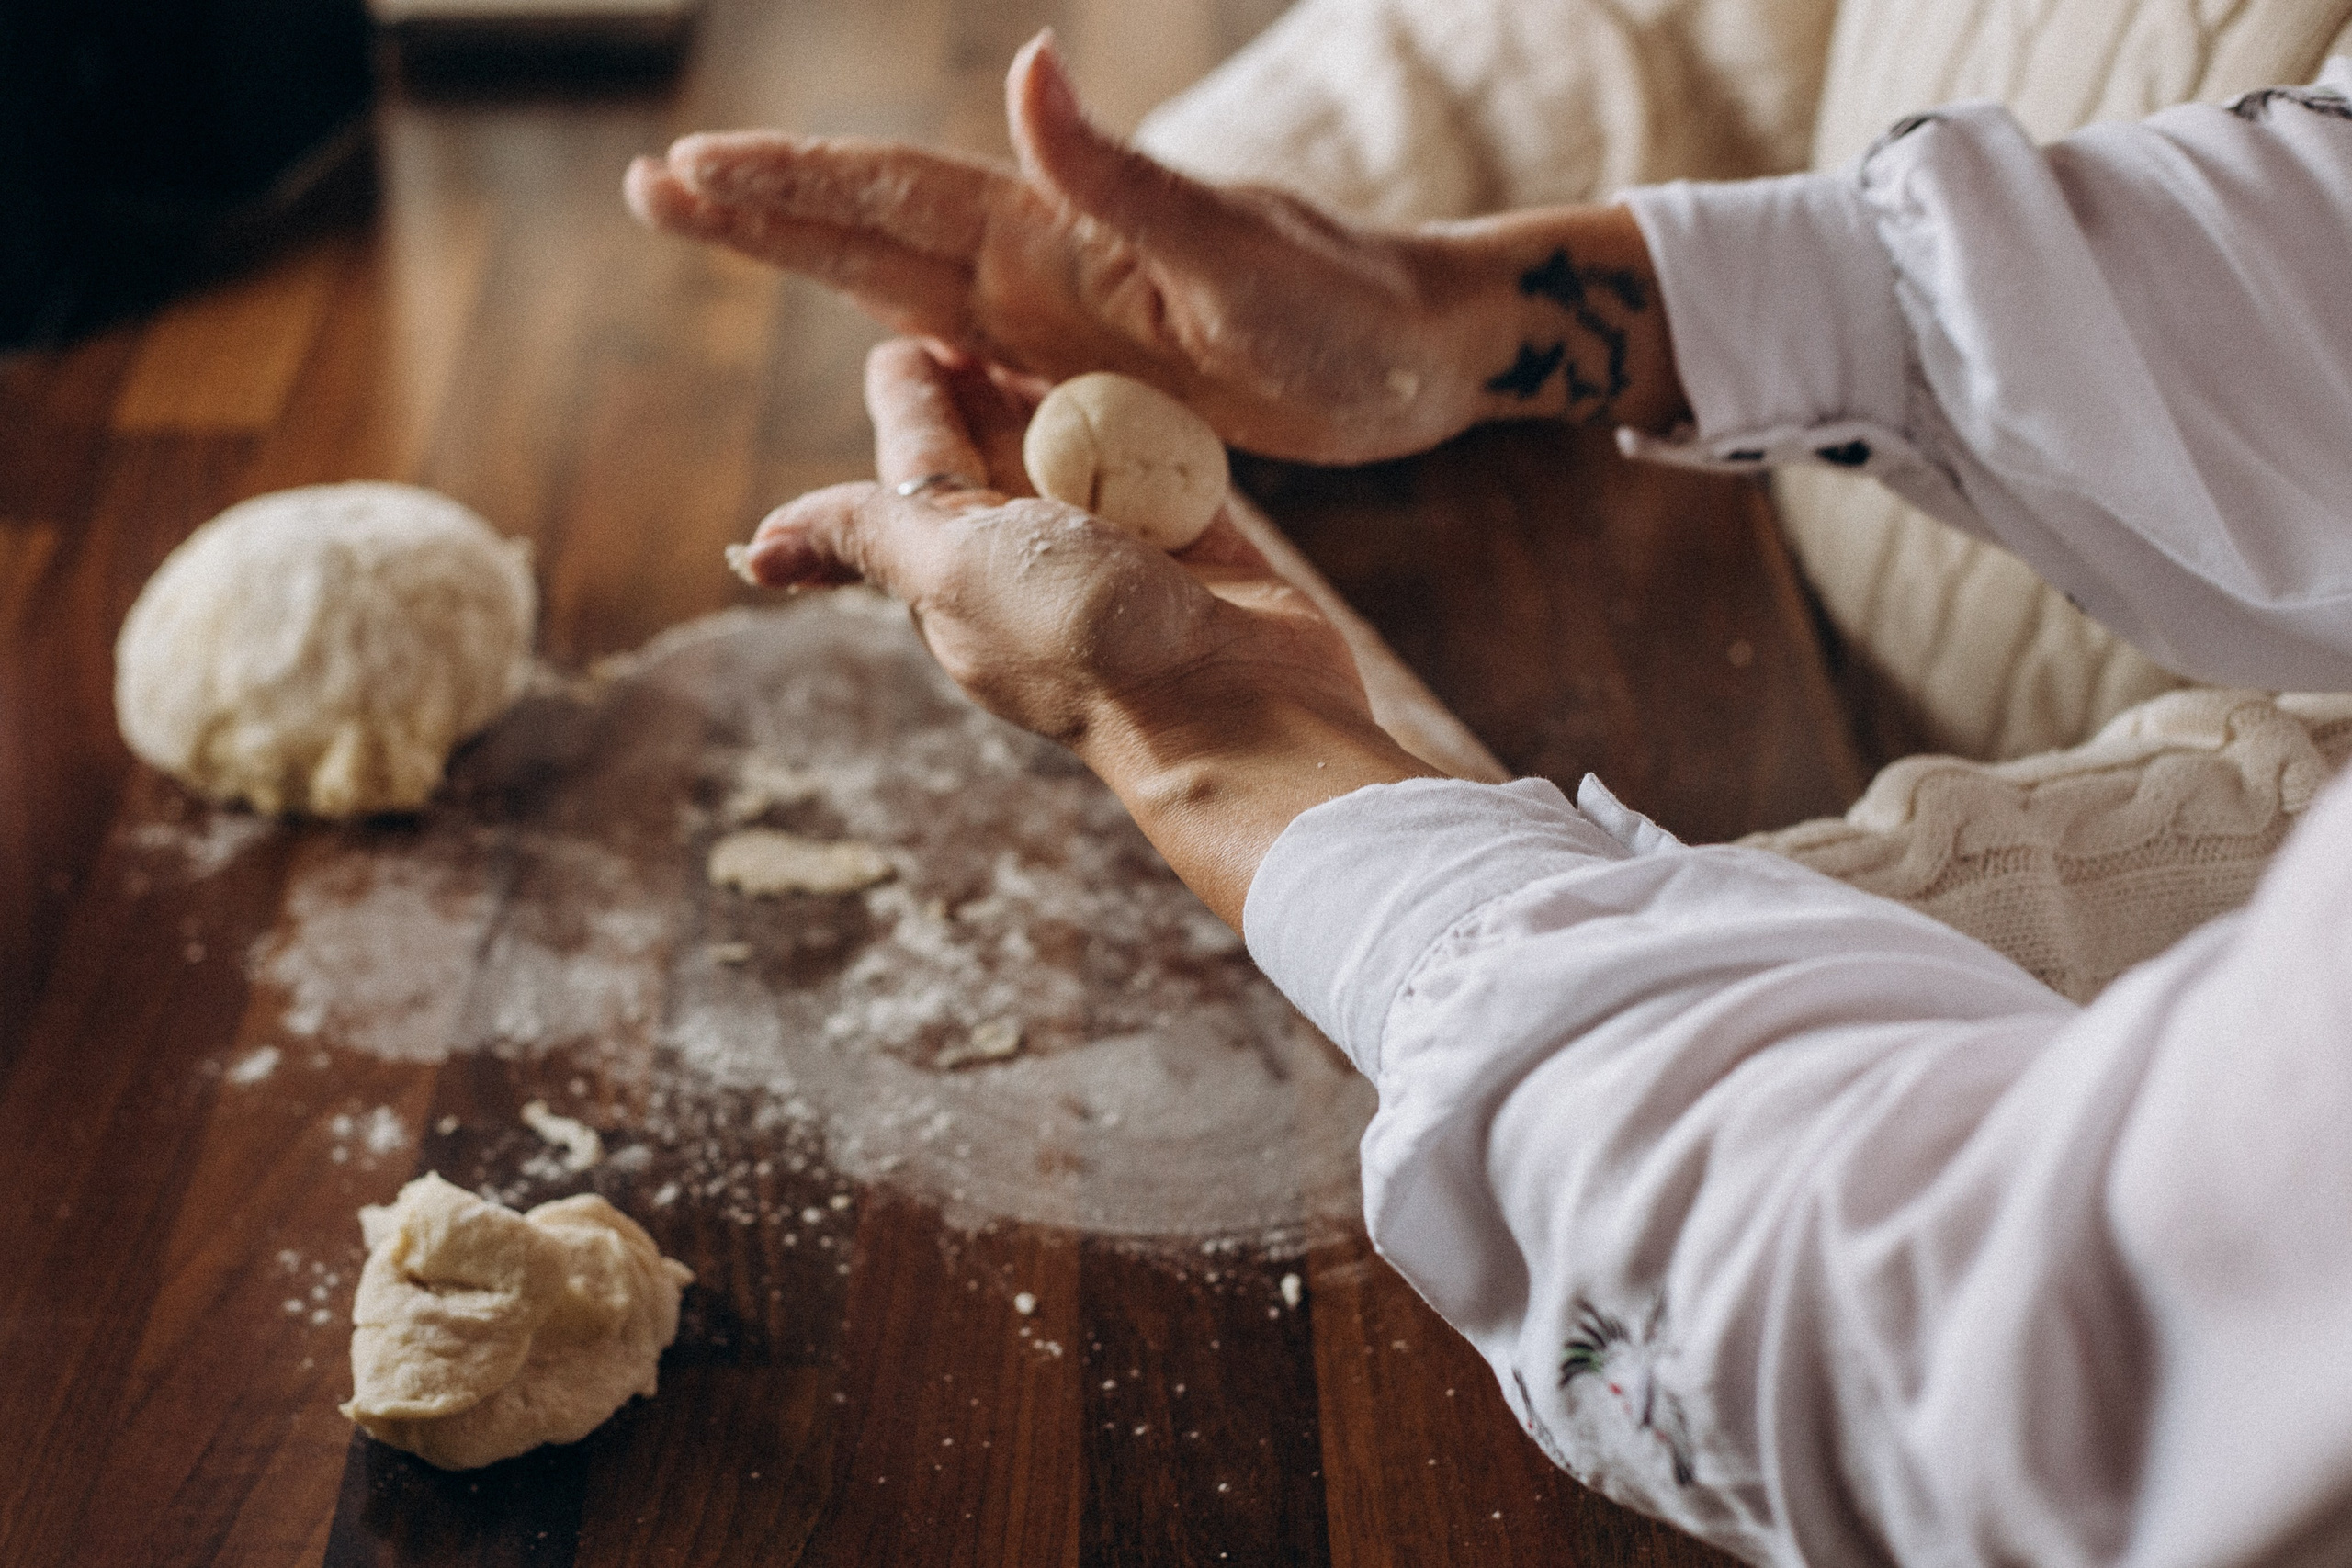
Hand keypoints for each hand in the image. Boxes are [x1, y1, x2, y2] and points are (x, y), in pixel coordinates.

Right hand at [625, 33, 1678, 462]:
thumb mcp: (1239, 253)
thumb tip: (1022, 68)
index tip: (690, 169)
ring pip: (904, 292)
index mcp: (1060, 232)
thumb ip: (1126, 178)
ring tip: (719, 235)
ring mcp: (1062, 319)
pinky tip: (864, 353)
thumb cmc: (1349, 307)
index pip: (897, 198)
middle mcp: (1045, 265)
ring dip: (811, 267)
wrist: (1420, 355)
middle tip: (654, 186)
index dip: (793, 185)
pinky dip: (900, 355)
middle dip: (764, 210)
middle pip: (873, 231)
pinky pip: (966, 363)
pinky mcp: (1091, 376)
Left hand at [739, 339, 1432, 923]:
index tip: (906, 338)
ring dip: (1062, 402)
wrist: (1236, 712)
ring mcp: (1117, 556)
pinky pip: (1163, 471)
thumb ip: (867, 535)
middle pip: (994, 454)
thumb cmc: (1083, 640)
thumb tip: (757, 546)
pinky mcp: (1196, 548)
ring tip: (1051, 333)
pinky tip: (1144, 386)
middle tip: (971, 312)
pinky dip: (1149, 433)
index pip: (917, 465)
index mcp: (955, 570)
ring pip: (1077, 458)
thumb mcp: (949, 572)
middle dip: (977, 389)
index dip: (908, 401)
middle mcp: (1029, 564)